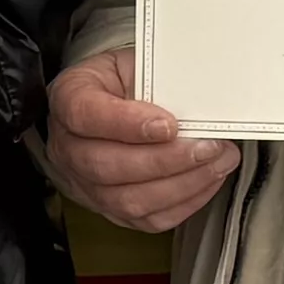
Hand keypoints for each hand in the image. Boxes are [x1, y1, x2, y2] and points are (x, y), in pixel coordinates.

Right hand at [41, 48, 236, 233]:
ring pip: (128, 200)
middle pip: (107, 166)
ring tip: (215, 164)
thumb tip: (200, 101)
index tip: (169, 125)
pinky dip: (183, 203)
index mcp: (69, 100)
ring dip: (180, 185)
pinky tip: (205, 181)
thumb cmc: (121, 83)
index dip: (128, 124)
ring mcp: (85, 183)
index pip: (86, 115)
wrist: (108, 105)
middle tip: (207, 147)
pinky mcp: (110, 209)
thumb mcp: (134, 64)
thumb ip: (158, 80)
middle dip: (165, 160)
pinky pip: (147, 219)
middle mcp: (68, 147)